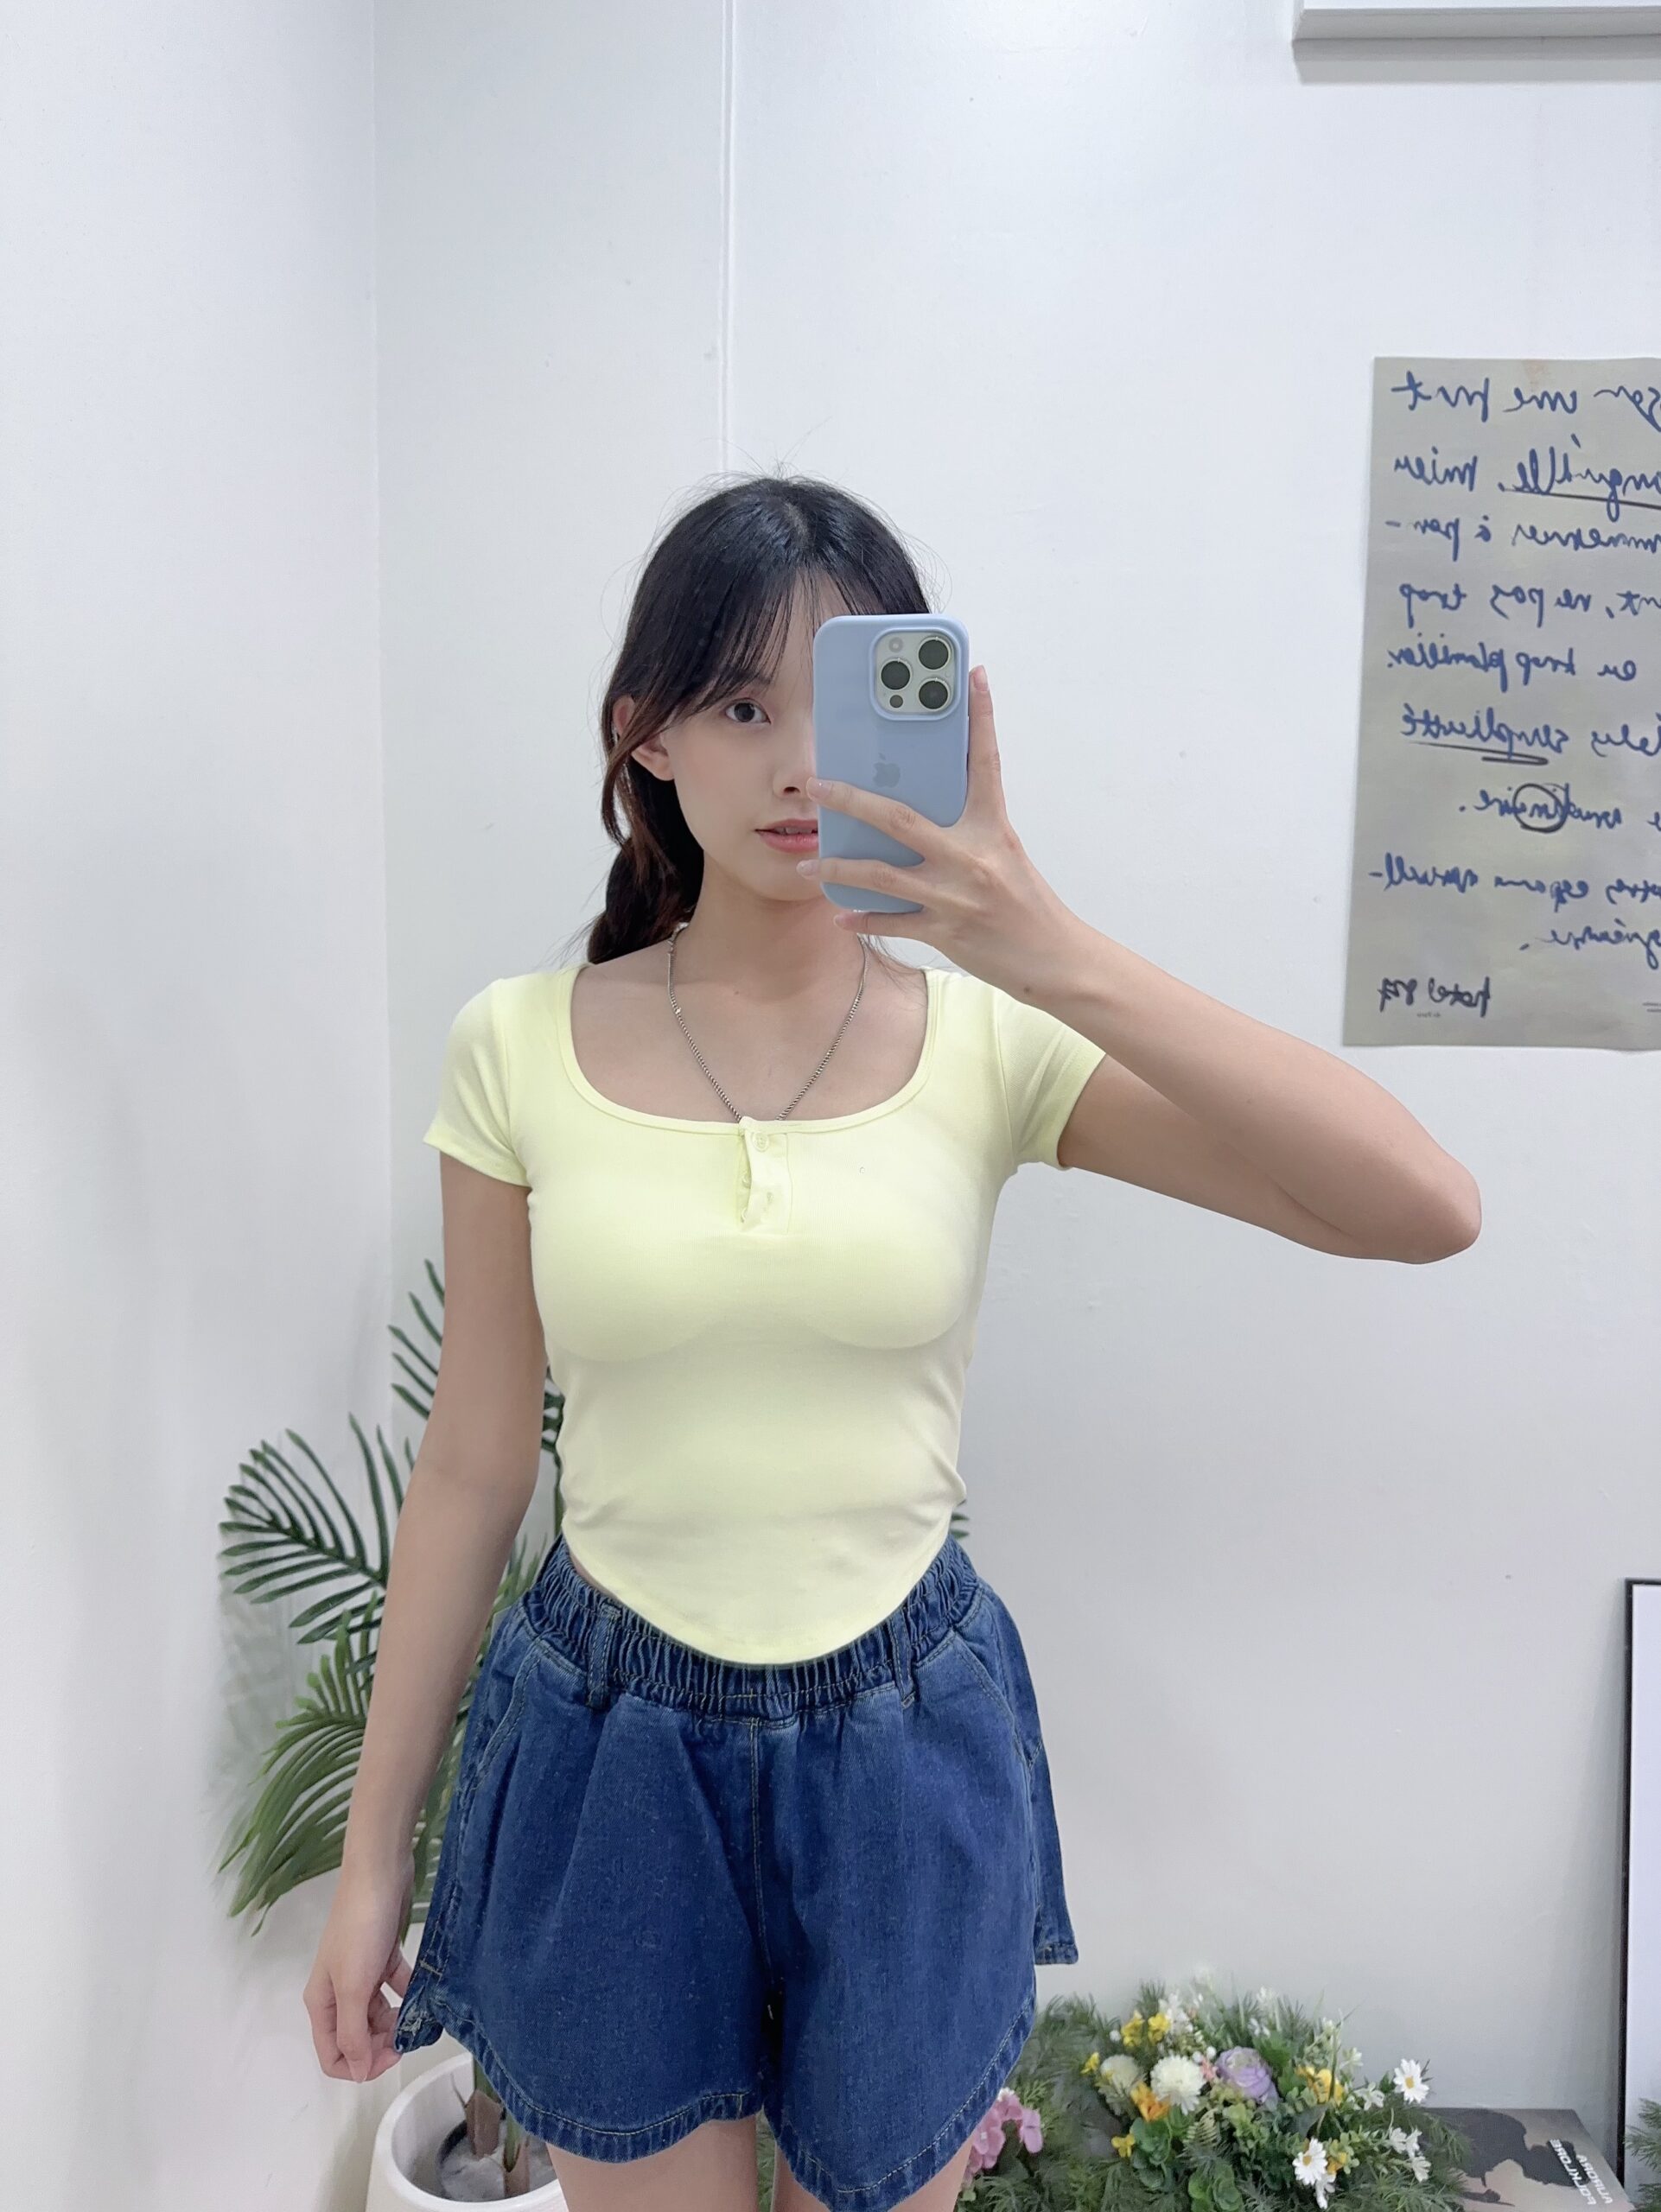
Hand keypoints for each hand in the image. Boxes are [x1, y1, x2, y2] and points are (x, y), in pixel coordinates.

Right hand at [304, 1850, 415, 2084]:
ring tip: (422, 2016)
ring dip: (398, 2021)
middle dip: (383, 2044)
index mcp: (321, 2003)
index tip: (392, 2055)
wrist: (379, 1873)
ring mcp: (361, 1973)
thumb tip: (357, 2073)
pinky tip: (427, 1993)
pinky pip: (396, 1987)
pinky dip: (409, 1994)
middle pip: (358, 2037)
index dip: (361, 2065)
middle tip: (411, 2035)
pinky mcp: (383, 1955)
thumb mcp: (352, 1987)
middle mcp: (337, 1992)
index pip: (333, 2056)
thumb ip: (353, 2033)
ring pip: (378, 2014)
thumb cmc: (360, 1930)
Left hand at [796, 664, 1076, 992]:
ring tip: (808, 864)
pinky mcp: (945, 931)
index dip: (981, 718)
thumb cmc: (1029, 904)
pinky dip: (863, 919)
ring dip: (839, 867)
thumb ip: (969, 830)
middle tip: (816, 786)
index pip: (985, 763)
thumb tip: (922, 812)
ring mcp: (954, 896)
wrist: (1054, 959)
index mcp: (992, 828)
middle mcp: (971, 858)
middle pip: (900, 819)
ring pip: (882, 874)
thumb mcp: (1006, 854)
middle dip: (852, 801)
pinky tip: (840, 915)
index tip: (973, 677)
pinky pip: (892, 923)